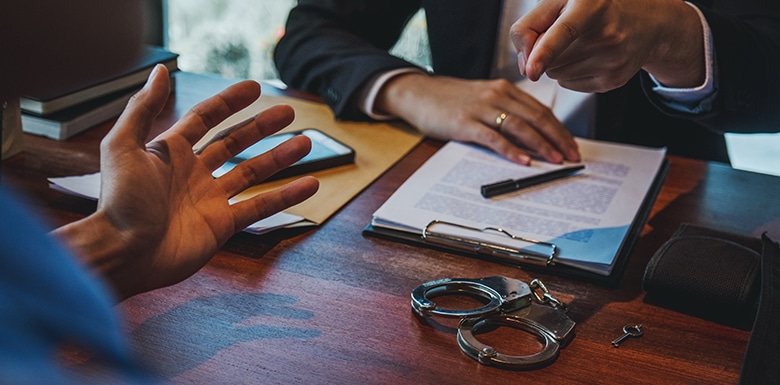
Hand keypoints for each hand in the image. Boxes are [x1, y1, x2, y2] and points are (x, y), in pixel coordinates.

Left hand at [52, 65, 318, 299]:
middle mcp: (192, 172)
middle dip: (261, 126)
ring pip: (252, 172)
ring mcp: (210, 199)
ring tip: (305, 143)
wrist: (124, 254)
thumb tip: (160, 71)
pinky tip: (308, 185)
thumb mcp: (123, 147)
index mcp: (170, 151)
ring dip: (279, 157)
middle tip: (288, 113)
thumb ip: (142, 108)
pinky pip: (260, 206)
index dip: (229, 102)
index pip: (206, 118)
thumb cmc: (119, 203)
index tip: (254, 88)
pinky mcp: (222, 225)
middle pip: (234, 142)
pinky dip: (286, 196)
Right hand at [374, 73, 579, 164]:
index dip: (559, 129)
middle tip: (572, 156)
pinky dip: (512, 150)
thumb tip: (532, 135)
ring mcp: (481, 108)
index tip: (572, 145)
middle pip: (536, 117)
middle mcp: (497, 95)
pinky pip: (494, 138)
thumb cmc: (450, 100)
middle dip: (557, 138)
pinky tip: (524, 161)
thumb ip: (505, 110)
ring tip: (555, 160)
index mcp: (504, 89)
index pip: (540, 110)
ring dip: (541, 145)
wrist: (418, 93)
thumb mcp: (483, 98)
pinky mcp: (465, 123)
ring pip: (519, 126)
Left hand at [512, 0, 704, 91]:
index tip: (531, 71)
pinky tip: (588, 56)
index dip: (544, 52)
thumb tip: (524, 67)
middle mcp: (607, 33)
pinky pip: (568, 84)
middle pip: (550, 59)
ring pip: (556, 74)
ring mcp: (613, 61)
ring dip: (557, 62)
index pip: (564, 32)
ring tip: (580, 43)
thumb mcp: (562, 1)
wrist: (646, 22)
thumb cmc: (595, 8)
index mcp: (593, 5)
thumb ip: (531, 25)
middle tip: (569, 33)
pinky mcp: (613, 81)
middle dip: (547, 50)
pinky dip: (569, 73)